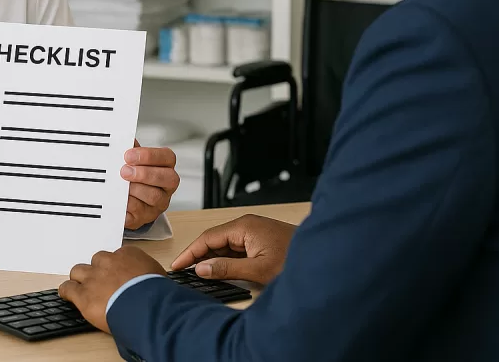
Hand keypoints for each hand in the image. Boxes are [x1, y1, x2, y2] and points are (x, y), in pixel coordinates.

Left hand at [59, 246, 165, 331]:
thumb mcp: (158, 275)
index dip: (114, 267)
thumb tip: (148, 279)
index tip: (117, 275)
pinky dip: (67, 292)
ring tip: (82, 287)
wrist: (147, 306)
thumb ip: (147, 272)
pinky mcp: (84, 295)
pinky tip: (68, 295)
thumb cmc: (156, 293)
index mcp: (127, 255)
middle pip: (96, 261)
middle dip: (97, 270)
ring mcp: (94, 278)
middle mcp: (108, 262)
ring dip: (80, 279)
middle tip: (101, 281)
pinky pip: (68, 289)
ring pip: (78, 271)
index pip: (115, 255)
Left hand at [121, 140, 179, 229]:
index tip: (129, 155)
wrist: (124, 203)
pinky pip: (139, 213)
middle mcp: (166, 186)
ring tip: (121, 186)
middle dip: (145, 173)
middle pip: (168, 178)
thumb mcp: (132, 161)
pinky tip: (119, 199)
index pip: (167, 158)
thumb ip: (130, 151)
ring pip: (155, 197)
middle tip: (124, 171)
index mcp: (165, 167)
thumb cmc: (131, 178)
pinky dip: (127, 205)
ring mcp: (158, 204)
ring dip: (135, 189)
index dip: (149, 156)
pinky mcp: (145, 218)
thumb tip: (122, 139)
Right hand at [170, 214, 295, 283]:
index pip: (208, 237)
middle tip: (182, 272)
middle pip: (214, 239)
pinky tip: (218, 270)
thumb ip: (227, 269)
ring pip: (224, 244)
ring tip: (195, 273)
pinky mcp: (260, 241)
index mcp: (244, 226)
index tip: (177, 266)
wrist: (322, 258)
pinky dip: (225, 259)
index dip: (190, 252)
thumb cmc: (295, 261)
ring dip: (211, 258)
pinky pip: (235, 248)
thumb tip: (201, 269)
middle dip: (198, 255)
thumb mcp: (258, 270)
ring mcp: (254, 232)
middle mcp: (247, 225)